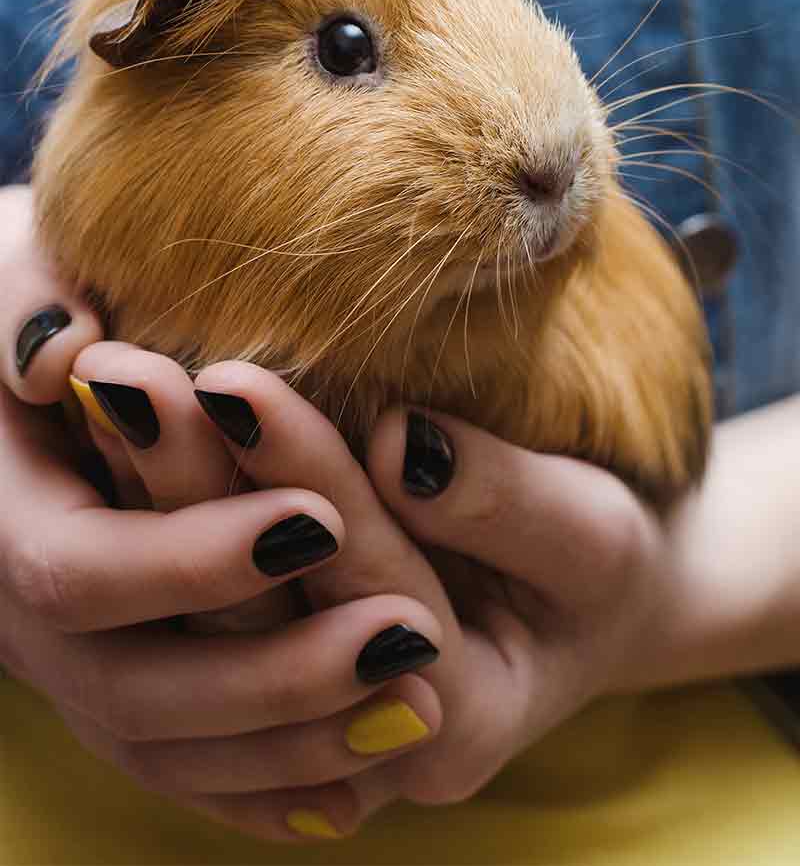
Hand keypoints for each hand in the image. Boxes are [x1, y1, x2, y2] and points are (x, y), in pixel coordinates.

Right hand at [0, 187, 443, 842]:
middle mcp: (29, 618)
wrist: (45, 374)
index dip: (189, 562)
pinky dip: (265, 786)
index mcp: (4, 519)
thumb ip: (31, 305)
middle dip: (272, 674)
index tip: (315, 520)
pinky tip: (355, 790)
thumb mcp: (28, 272)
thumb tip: (61, 359)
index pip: (76, 572)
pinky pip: (184, 769)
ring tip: (414, 710)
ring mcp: (74, 665)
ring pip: (166, 748)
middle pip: (130, 690)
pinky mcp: (122, 688)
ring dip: (291, 746)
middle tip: (407, 638)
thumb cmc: (49, 303)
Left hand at [67, 351, 665, 837]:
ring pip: (210, 608)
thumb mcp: (593, 533)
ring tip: (104, 387)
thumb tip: (401, 442)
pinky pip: (203, 593)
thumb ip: (505, 501)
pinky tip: (114, 424)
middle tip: (127, 378)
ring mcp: (310, 709)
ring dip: (155, 494)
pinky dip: (160, 508)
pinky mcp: (276, 661)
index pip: (360, 584)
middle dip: (191, 485)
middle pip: (256, 611)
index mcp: (453, 716)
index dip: (300, 477)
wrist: (586, 606)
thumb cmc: (603, 566)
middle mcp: (359, 734)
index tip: (235, 380)